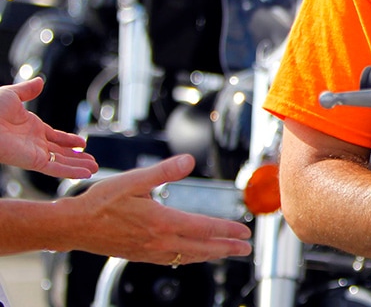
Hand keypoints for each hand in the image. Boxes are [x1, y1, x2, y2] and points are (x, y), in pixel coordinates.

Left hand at [0, 77, 96, 178]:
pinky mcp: (32, 161)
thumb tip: (40, 81)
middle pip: (61, 153)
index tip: (82, 143)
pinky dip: (71, 172)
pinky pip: (55, 168)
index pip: (55, 137)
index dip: (69, 140)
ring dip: (78, 166)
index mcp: (30, 128)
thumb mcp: (11, 95)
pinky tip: (85, 173)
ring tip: (95, 169)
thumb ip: (28, 90)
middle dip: (77, 158)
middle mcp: (33, 143)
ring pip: (61, 162)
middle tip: (93, 162)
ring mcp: (33, 153)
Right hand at [67, 154, 251, 264]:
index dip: (227, 229)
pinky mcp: (142, 256)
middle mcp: (160, 241)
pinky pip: (174, 259)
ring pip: (190, 256)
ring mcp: (151, 251)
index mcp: (162, 222)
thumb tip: (188, 161)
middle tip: (246, 248)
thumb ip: (164, 171)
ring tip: (229, 252)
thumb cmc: (101, 202)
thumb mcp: (134, 180)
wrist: (74, 226)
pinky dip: (191, 258)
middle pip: (203, 246)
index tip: (244, 230)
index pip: (204, 227)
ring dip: (213, 255)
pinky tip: (196, 255)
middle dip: (227, 247)